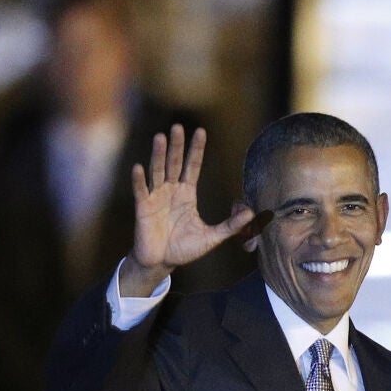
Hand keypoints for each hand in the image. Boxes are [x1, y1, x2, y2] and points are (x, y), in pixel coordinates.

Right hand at [118, 125, 255, 295]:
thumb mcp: (211, 238)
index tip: (201, 131)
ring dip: (158, 155)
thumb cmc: (183, 249)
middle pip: (174, 163)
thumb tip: (251, 213)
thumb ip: (230, 226)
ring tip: (160, 137)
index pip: (193, 166)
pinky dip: (139, 180)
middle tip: (178, 127)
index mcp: (187, 194)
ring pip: (157, 172)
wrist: (160, 263)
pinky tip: (138, 167)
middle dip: (177, 146)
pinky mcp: (143, 209)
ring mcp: (156, 198)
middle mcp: (171, 191)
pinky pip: (141, 192)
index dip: (196, 150)